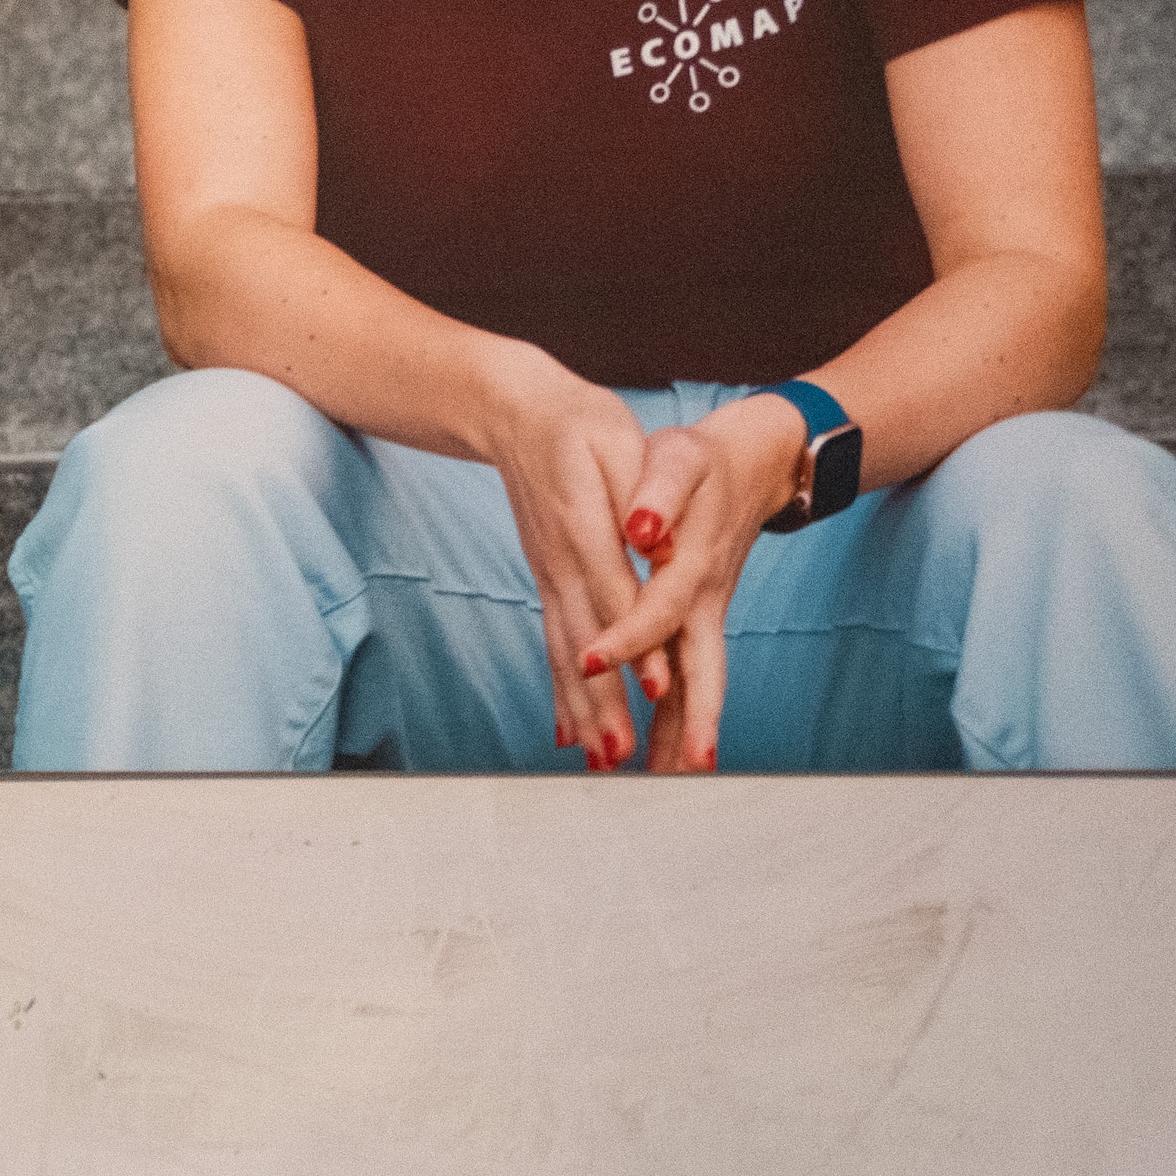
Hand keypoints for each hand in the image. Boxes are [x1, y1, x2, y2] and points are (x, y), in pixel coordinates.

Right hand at [470, 349, 669, 769]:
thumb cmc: (577, 424)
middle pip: (585, 642)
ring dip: (584, 711)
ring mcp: (549, 577)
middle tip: (622, 755)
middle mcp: (561, 562)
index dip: (637, 642)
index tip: (657, 688)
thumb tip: (659, 541)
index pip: (615, 593)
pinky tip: (570, 733)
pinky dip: (561, 693)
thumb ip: (637, 493)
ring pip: (566, 653)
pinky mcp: (548, 584)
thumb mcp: (615, 443)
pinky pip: (553, 646)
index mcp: (584, 526)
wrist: (516, 414)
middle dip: (604, 702)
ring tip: (603, 761)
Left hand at [578, 396, 813, 775]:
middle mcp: (704, 600)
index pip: (659, 609)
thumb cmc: (703, 459)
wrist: (753, 461)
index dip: (629, 637)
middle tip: (675, 772)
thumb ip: (660, 488)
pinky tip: (659, 754)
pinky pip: (690, 676)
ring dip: (683, 732)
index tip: (591, 661)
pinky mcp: (700, 621)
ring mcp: (706, 616)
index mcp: (692, 563)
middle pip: (701, 670)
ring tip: (664, 783)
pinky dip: (675, 715)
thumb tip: (643, 525)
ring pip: (699, 683)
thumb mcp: (679, 458)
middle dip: (688, 720)